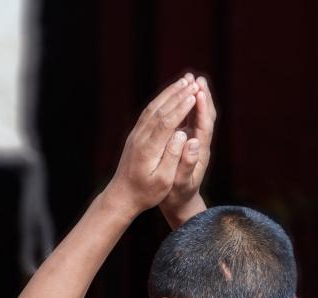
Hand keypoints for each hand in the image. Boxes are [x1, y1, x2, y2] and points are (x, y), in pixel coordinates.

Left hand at [107, 77, 198, 216]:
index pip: (166, 121)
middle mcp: (140, 137)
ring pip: (153, 107)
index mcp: (148, 149)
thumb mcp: (163, 181)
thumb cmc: (146, 193)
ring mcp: (136, 134)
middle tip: (194, 81)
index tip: (195, 95)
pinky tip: (169, 94)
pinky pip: (148, 112)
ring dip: (169, 93)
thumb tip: (182, 135)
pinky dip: (161, 100)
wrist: (122, 196)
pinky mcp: (135, 135)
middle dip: (178, 94)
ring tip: (185, 81)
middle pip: (160, 109)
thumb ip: (173, 157)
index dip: (181, 107)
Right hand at [160, 73, 216, 227]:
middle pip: (205, 117)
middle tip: (197, 78)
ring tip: (190, 80)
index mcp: (199, 153)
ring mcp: (194, 142)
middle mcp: (200, 145)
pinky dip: (186, 106)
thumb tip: (194, 142)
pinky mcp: (187, 142)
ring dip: (195, 98)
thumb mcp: (181, 183)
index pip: (205, 126)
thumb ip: (188, 164)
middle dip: (202, 97)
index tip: (199, 92)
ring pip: (197, 116)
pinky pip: (188, 120)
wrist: (179, 202)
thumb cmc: (177, 195)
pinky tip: (180, 95)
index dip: (203, 108)